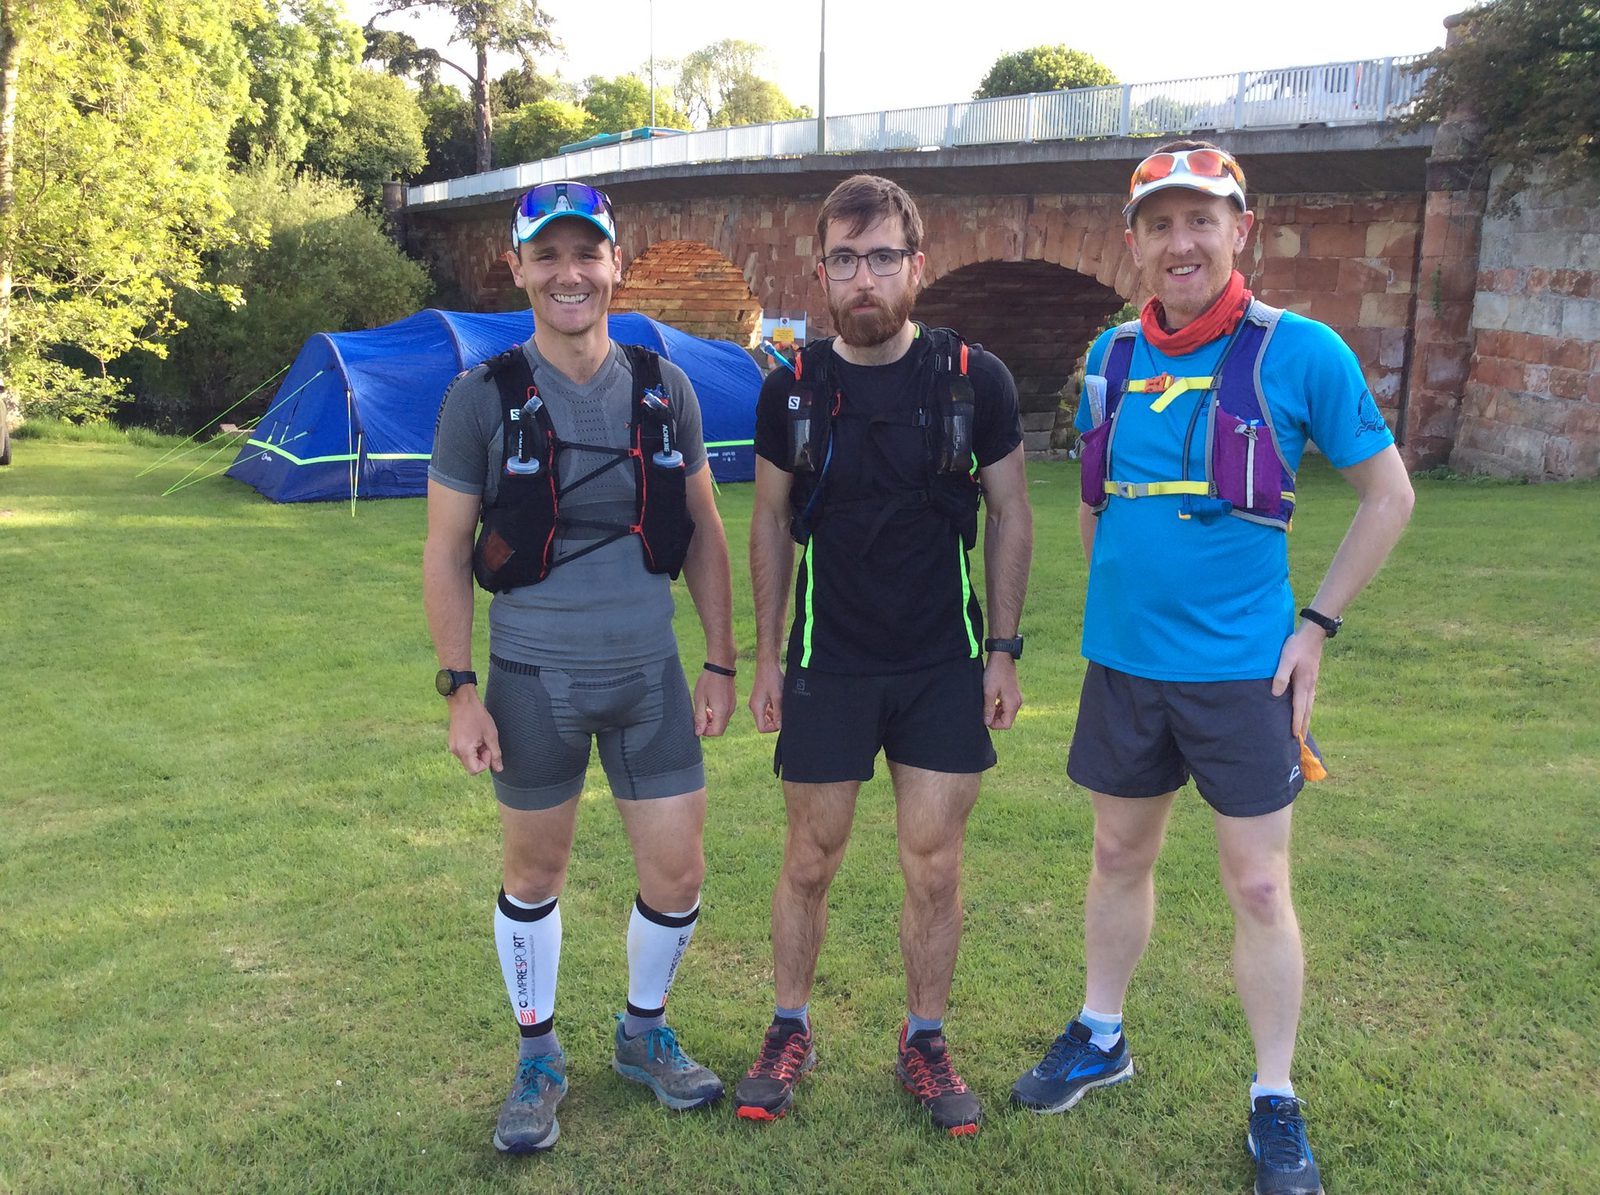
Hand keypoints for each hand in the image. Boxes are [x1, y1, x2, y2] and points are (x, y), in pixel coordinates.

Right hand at [447, 690, 502, 774]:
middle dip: (482, 758)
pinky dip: (472, 748)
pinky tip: (475, 736)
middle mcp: (456, 751)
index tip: (488, 748)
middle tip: (485, 742)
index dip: (485, 763)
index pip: (475, 771)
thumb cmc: (478, 716)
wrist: (463, 701)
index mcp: (464, 750)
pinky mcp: (453, 743)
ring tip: (480, 737)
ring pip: (469, 759)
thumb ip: (495, 754)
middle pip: (471, 766)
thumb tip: (499, 769)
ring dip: (477, 753)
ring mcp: (453, 747)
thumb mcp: (491, 735)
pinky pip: (464, 752)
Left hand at [693, 668, 734, 736]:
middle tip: (700, 715)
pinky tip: (711, 704)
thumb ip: (699, 717)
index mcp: (722, 711)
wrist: (721, 666)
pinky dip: (717, 714)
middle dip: (709, 727)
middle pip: (720, 729)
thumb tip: (699, 732)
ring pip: (722, 722)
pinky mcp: (732, 702)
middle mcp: (729, 711)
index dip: (706, 732)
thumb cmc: (708, 681)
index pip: (716, 732)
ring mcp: (732, 706)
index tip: (698, 723)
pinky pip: (725, 715)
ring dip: (713, 720)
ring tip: (705, 708)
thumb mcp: (700, 699)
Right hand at [748, 659, 784, 732]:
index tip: (781, 721)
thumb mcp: (778, 697)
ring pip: (766, 717)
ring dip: (775, 715)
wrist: (768, 664)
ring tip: (781, 705)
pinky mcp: (760, 698)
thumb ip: (778, 712)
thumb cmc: (772, 678)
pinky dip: (774, 709)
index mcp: (756, 707)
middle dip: (774, 722)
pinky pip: (767, 709)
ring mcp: (757, 702)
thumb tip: (780, 726)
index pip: (762, 728)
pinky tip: (779, 701)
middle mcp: (755, 706)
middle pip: (764, 723)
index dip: (773, 728)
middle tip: (783, 713)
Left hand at [983, 653, 1022, 729]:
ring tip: (986, 705)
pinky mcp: (1013, 693)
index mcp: (1013, 704)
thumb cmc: (995, 673)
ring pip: (1006, 713)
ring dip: (996, 713)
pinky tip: (991, 700)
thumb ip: (988, 709)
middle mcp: (1017, 702)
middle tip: (984, 711)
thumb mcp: (989, 692)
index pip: (1006, 725)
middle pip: (1007, 720)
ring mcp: (1016, 697)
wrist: (1002, 656)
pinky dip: (999, 706)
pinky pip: (1007, 706)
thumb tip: (987, 722)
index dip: (994, 725)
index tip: (984, 718)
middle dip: (995, 719)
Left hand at [1271, 625, 1324, 739]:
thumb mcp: (1286, 659)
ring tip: (1304, 728)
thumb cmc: (1297, 646)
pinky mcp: (1312, 677)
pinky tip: (1306, 708)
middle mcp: (1310, 686)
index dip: (1296, 722)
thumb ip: (1281, 676)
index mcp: (1303, 684)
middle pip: (1307, 710)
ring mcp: (1312, 682)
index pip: (1299, 707)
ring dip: (1307, 717)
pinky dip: (1308, 707)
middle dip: (1304, 725)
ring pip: (1310, 704)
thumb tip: (1276, 694)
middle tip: (1301, 740)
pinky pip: (1310, 698)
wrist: (1313, 634)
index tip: (1294, 735)